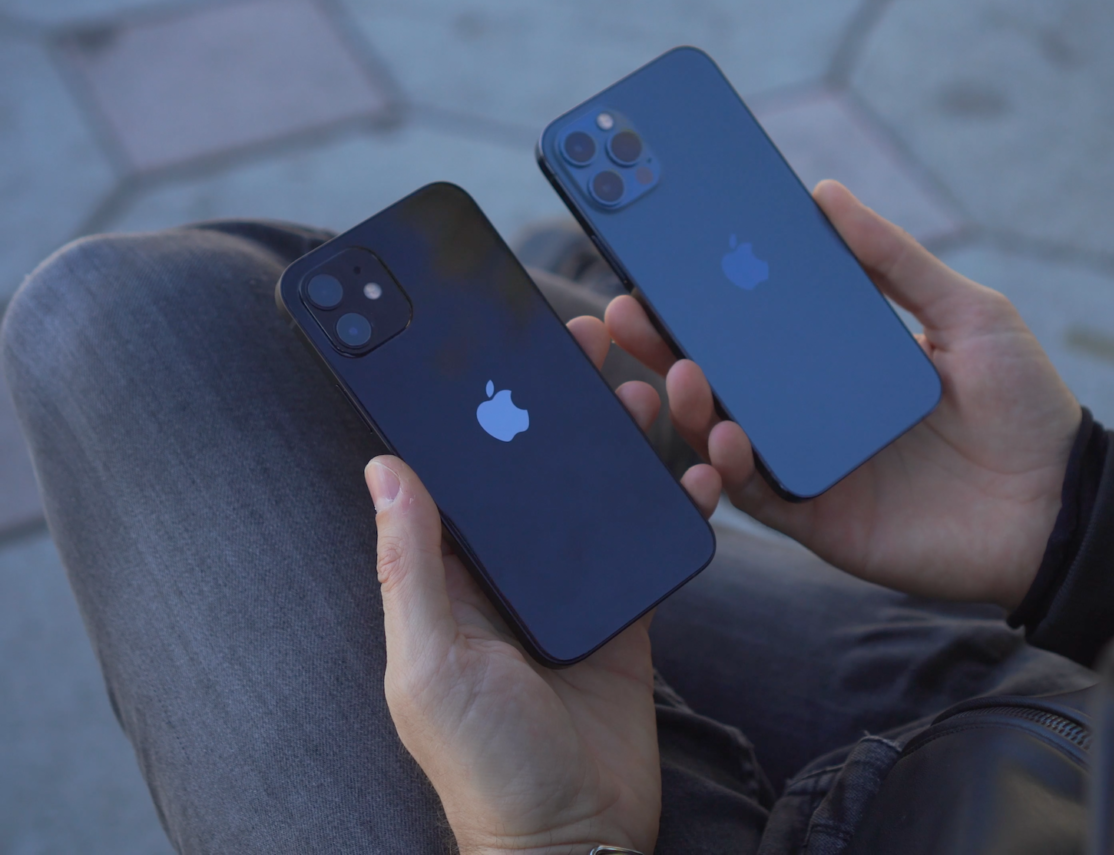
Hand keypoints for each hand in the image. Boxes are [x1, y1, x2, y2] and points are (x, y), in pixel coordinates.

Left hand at [365, 317, 718, 854]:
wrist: (576, 839)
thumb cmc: (485, 770)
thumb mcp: (431, 666)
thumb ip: (413, 570)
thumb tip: (385, 471)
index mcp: (448, 582)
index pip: (456, 477)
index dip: (474, 412)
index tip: (493, 346)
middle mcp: (506, 579)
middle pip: (533, 472)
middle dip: (560, 407)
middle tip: (590, 342)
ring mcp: (569, 594)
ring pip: (595, 496)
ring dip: (622, 442)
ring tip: (650, 389)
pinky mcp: (624, 614)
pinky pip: (647, 542)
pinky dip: (672, 502)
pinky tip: (696, 468)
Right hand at [606, 180, 1080, 610]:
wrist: (1064, 508)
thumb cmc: (1027, 406)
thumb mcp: (968, 314)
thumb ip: (896, 260)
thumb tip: (826, 193)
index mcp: (842, 360)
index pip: (759, 323)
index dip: (707, 296)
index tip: (660, 260)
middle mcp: (817, 412)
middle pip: (726, 377)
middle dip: (668, 345)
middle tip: (625, 311)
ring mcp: (815, 467)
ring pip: (727, 436)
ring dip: (691, 404)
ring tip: (676, 371)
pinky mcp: (823, 521)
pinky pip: (760, 496)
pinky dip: (733, 470)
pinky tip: (726, 437)